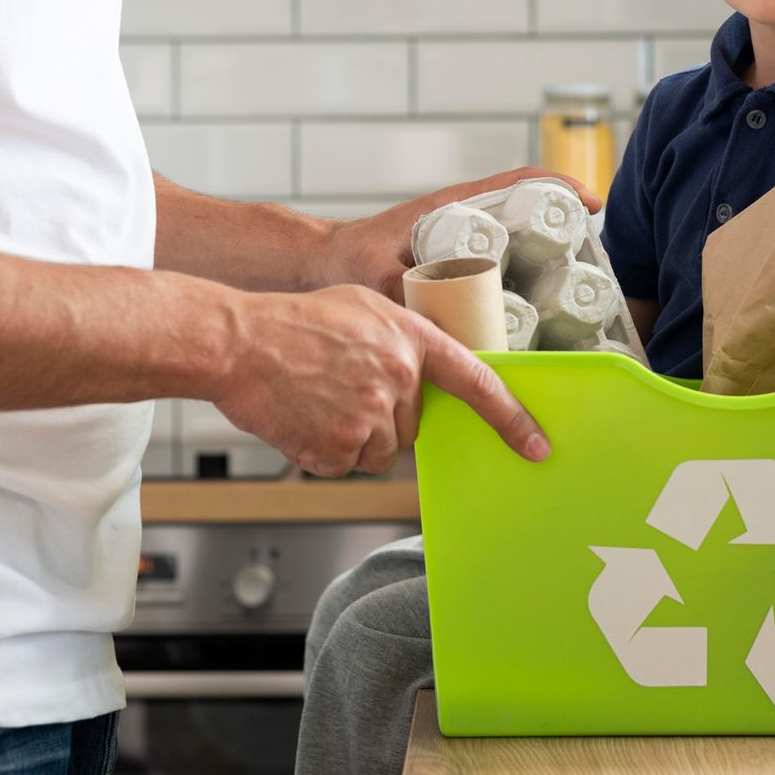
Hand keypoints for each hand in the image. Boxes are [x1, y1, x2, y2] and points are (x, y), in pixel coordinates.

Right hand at [211, 283, 550, 475]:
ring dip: (355, 436)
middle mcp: (398, 378)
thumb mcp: (363, 308)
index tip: (537, 445)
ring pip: (381, 449)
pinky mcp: (338, 448)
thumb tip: (424, 378)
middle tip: (342, 387)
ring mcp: (369, 416)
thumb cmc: (293, 321)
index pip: (478, 381)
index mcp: (411, 339)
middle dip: (384, 414)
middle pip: (412, 424)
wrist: (237, 342)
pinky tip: (305, 418)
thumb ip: (403, 340)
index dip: (511, 418)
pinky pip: (347, 465)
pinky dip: (327, 451)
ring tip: (318, 400)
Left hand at [317, 167, 603, 301]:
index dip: (557, 187)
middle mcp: (464, 219)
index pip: (516, 182)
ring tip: (576, 290)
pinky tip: (540, 314)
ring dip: (548, 258)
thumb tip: (431, 326)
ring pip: (519, 241)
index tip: (590, 203)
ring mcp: (465, 242)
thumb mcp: (373, 273)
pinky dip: (526, 281)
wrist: (326, 266)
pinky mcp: (460, 265)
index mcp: (452, 206)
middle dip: (563, 229)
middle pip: (528, 212)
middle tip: (590, 262)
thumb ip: (397, 294)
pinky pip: (503, 266)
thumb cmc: (347, 259)